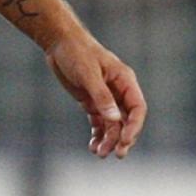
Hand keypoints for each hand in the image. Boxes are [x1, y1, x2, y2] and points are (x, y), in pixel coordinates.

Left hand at [44, 34, 146, 158]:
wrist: (58, 42)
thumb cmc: (76, 51)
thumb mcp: (88, 72)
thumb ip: (102, 96)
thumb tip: (115, 119)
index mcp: (125, 80)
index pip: (137, 108)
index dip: (134, 126)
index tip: (125, 140)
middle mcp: (118, 91)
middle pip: (127, 120)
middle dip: (122, 138)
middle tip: (116, 153)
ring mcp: (105, 97)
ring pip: (112, 124)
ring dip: (108, 140)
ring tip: (99, 153)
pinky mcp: (91, 101)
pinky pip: (99, 122)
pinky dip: (97, 135)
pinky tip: (93, 147)